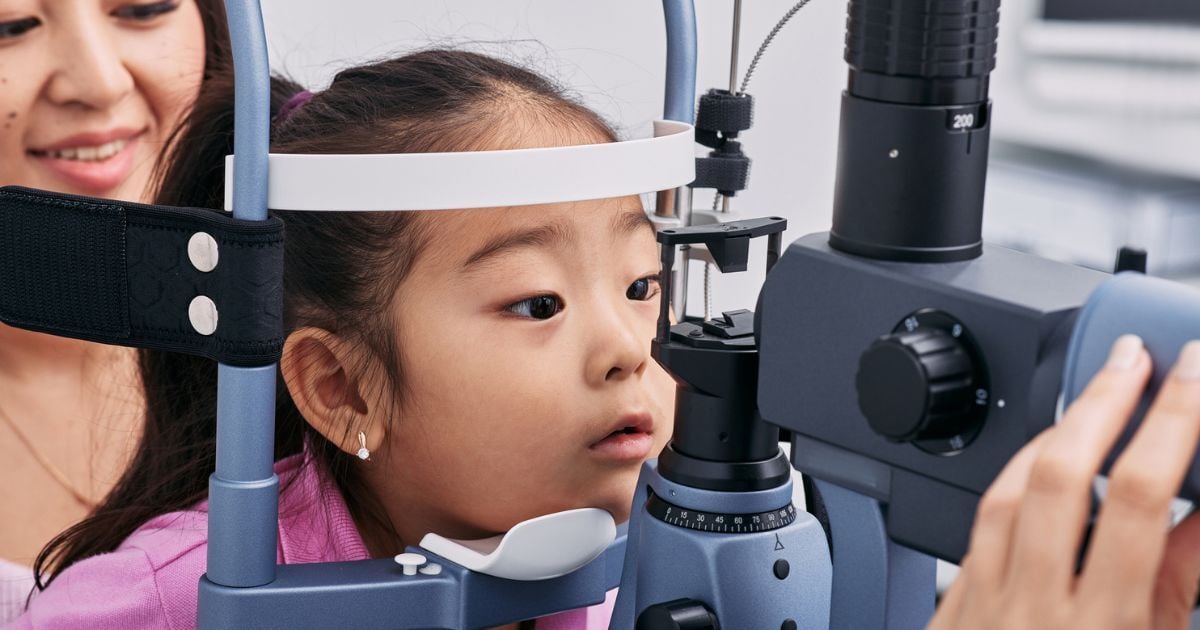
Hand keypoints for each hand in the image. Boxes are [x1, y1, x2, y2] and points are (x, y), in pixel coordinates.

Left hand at [930, 335, 1199, 629]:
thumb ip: (1180, 578)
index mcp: (1106, 624)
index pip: (1138, 497)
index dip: (1173, 420)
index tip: (1194, 373)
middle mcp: (1035, 605)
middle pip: (1058, 472)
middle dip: (1100, 401)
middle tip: (1132, 356)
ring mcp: (985, 601)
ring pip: (1006, 489)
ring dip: (1050, 433)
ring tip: (1091, 399)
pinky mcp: (955, 602)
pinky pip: (977, 523)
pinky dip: (1010, 480)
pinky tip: (1035, 460)